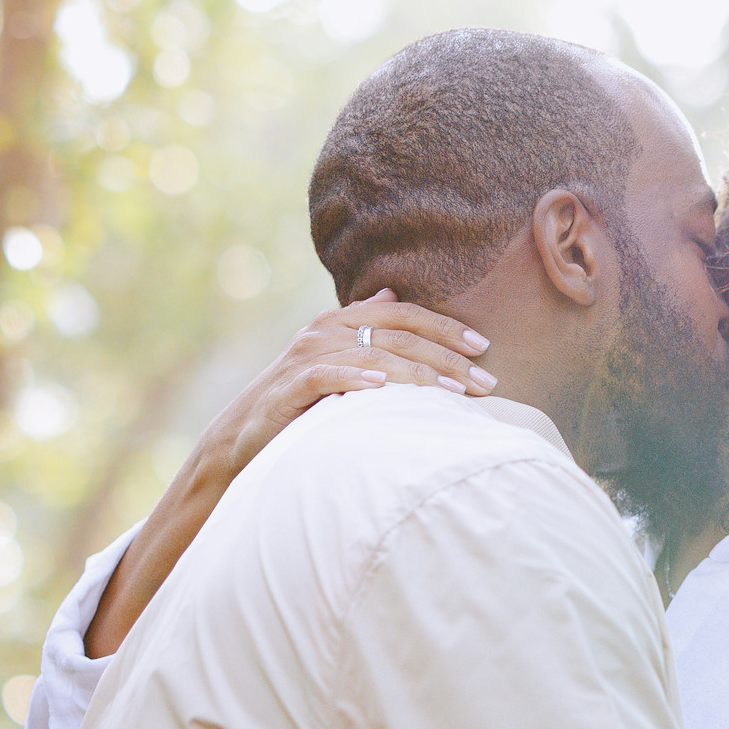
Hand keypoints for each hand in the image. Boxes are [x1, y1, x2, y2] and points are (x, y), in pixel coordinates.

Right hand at [197, 291, 494, 484]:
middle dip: (446, 358)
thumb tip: (391, 294)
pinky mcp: (289, 387)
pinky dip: (355, 379)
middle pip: (398, 336)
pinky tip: (382, 388)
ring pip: (372, 355)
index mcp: (342, 321)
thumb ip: (365, 329)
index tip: (483, 347)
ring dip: (417, 374)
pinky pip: (326, 377)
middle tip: (485, 382)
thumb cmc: (302, 399)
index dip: (445, 328)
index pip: (404, 315)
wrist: (244, 435)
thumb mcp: (337, 360)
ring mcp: (306, 357)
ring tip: (451, 392)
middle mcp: (325, 332)